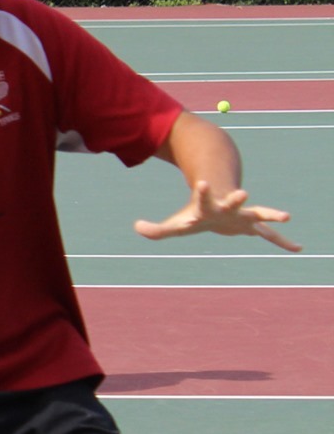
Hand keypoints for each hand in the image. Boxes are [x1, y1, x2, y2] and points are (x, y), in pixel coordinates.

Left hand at [136, 180, 299, 251]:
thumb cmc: (198, 214)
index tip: (201, 185)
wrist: (221, 204)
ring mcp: (243, 216)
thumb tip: (137, 227)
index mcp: (207, 205)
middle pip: (233, 201)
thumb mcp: (177, 225)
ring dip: (270, 214)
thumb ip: (157, 229)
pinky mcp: (253, 226)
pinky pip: (270, 235)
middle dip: (238, 198)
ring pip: (258, 213)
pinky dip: (283, 242)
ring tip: (285, 215)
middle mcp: (228, 207)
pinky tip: (297, 249)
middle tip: (243, 193)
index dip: (201, 193)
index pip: (202, 198)